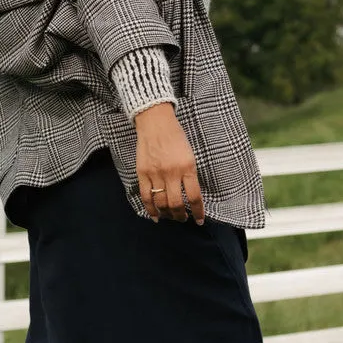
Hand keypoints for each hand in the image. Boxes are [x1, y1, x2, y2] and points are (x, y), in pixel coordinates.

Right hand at [134, 102, 204, 223]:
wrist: (155, 122)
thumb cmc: (176, 136)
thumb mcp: (190, 155)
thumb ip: (190, 175)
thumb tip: (190, 196)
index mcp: (188, 167)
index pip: (194, 197)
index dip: (198, 212)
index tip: (199, 220)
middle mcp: (172, 173)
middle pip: (177, 204)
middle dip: (181, 216)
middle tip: (183, 219)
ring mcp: (156, 174)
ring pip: (161, 203)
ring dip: (167, 214)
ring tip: (171, 216)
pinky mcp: (142, 173)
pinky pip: (146, 196)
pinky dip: (150, 209)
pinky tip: (155, 216)